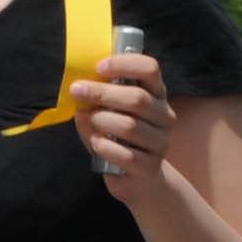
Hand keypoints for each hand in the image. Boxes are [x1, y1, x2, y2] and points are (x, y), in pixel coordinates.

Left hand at [76, 47, 172, 197]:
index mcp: (155, 95)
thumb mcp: (108, 111)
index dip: (124, 64)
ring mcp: (161, 143)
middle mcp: (164, 116)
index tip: (99, 67)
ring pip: (130, 126)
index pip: (150, 69)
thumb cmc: (118, 137)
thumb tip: (79, 91)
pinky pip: (126, 154)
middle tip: (77, 91)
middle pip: (138, 98)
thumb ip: (96, 98)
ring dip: (101, 121)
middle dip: (102, 93)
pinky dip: (105, 147)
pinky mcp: (151, 167)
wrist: (138, 177)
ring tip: (88, 122)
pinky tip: (97, 144)